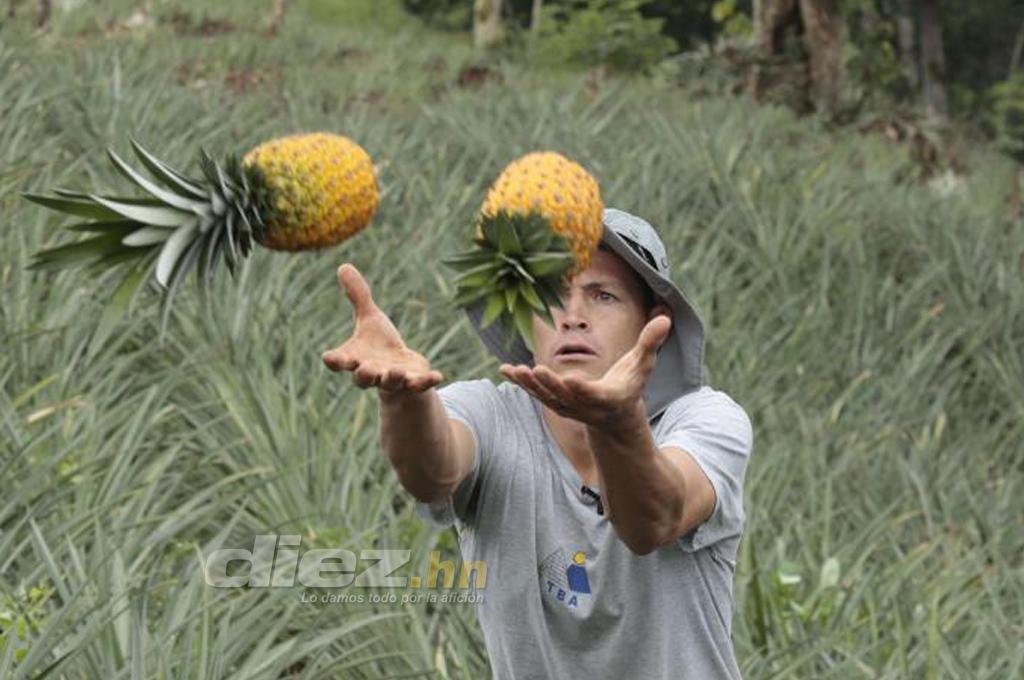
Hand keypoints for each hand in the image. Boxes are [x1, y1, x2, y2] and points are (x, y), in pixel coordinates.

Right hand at [322, 264, 443, 392]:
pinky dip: (426, 382)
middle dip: (364, 375)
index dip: (334, 361)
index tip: (329, 358)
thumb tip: (343, 265)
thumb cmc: (380, 344)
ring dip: (393, 378)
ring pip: (390, 383)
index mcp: (356, 358)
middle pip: (363, 378)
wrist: (401, 371)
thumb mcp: (370, 318)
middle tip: (364, 370)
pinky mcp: (413, 383)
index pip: (340, 361)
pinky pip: (419, 385)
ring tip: (396, 372)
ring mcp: (393, 380)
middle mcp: (371, 372)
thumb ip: (358, 297)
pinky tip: (438, 376)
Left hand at [499, 315, 671, 427]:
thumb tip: (665, 317)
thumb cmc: (630, 384)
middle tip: (536, 371)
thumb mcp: (643, 365)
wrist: (616, 417)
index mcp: (609, 398)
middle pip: (566, 397)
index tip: (571, 380)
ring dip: (530, 385)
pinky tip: (504, 369)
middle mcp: (586, 406)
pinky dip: (522, 383)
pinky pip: (536, 393)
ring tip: (515, 371)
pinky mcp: (556, 403)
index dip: (583, 389)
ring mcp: (569, 407)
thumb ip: (651, 342)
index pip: (595, 394)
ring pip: (547, 397)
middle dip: (551, 385)